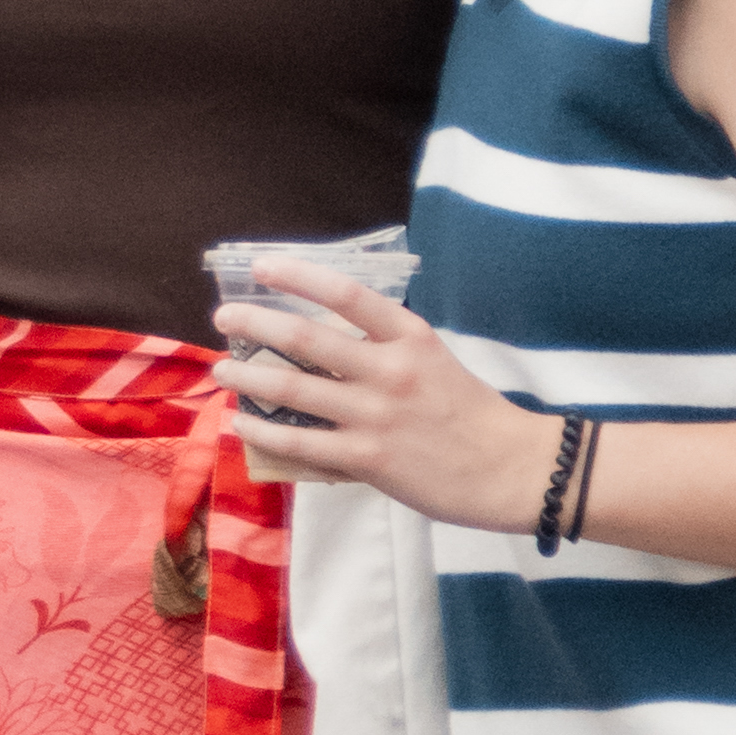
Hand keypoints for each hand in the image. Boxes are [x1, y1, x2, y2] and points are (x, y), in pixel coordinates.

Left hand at [209, 256, 561, 532]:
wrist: (512, 469)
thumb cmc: (469, 412)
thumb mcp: (432, 360)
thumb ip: (383, 349)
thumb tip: (322, 344)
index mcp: (409, 337)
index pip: (348, 294)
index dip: (299, 275)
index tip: (262, 265)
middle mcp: (390, 370)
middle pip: (306, 337)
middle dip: (256, 323)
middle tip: (225, 316)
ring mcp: (376, 415)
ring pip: (292, 389)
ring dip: (248, 377)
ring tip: (222, 370)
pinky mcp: (368, 459)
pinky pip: (301, 442)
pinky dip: (264, 432)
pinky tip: (242, 424)